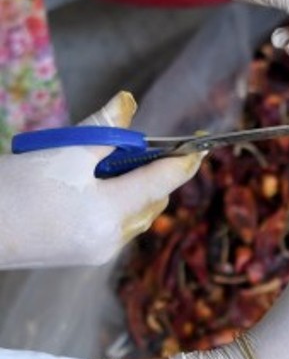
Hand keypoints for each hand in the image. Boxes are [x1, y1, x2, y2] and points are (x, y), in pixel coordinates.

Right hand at [0, 92, 200, 268]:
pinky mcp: (83, 256)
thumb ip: (103, 130)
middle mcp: (111, 239)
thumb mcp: (61, 151)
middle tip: (142, 151)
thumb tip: (128, 102)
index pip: (162, 182)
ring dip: (134, 190)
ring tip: (111, 168)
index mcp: (109, 213)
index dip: (184, 161)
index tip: (200, 146)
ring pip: (136, 215)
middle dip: (153, 174)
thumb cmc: (12, 187)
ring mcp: (98, 252)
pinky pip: (117, 226)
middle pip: (152, 200)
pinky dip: (116, 205)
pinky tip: (95, 190)